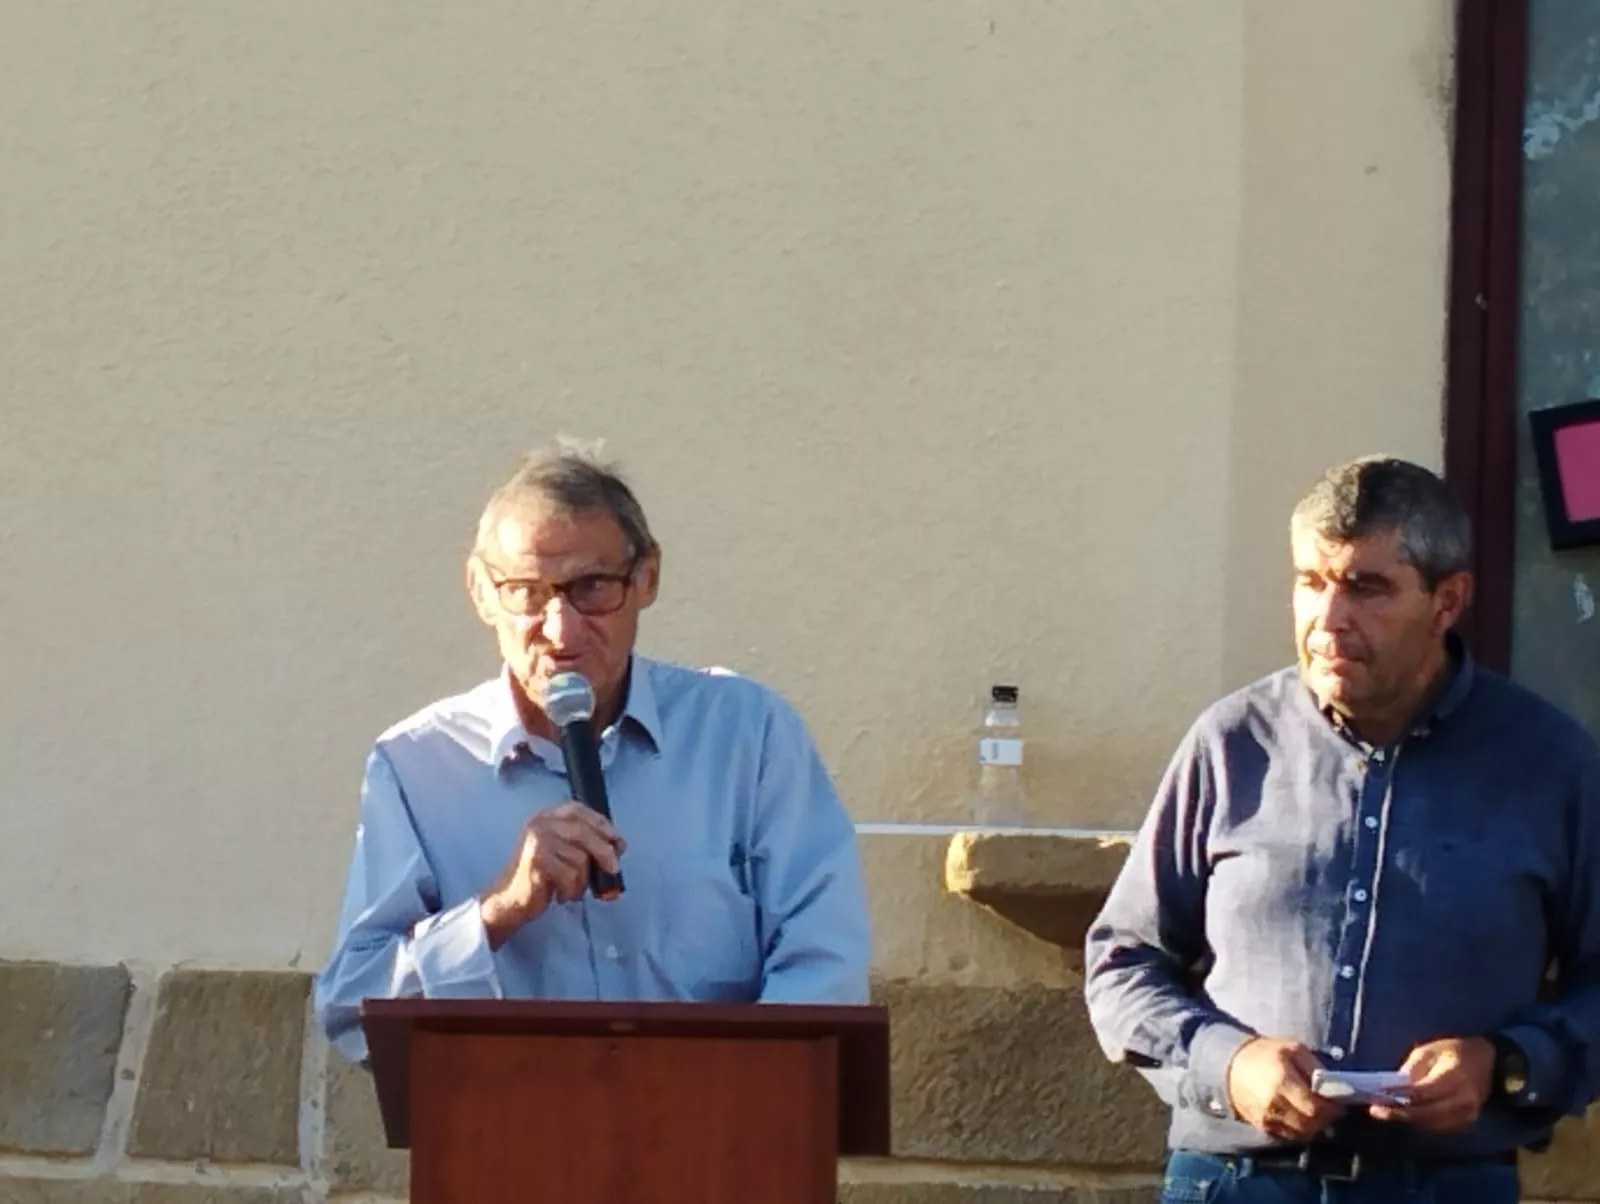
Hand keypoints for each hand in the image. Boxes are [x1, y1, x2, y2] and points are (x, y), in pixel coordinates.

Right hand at [478, 803, 623, 947]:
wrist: (508, 900)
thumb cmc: (539, 878)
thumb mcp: (562, 852)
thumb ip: (584, 843)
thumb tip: (617, 845)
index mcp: (545, 816)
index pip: (578, 810)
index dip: (601, 823)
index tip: (618, 840)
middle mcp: (539, 823)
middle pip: (583, 832)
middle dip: (604, 851)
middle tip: (614, 868)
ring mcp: (536, 840)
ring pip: (580, 857)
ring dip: (581, 880)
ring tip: (570, 888)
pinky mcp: (536, 860)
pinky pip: (570, 874)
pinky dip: (571, 889)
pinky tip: (560, 894)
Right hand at [1225, 1036, 1344, 1140]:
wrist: (1231, 1064)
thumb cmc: (1266, 1053)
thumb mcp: (1293, 1048)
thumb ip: (1314, 1067)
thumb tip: (1335, 1086)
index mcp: (1282, 1081)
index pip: (1315, 1107)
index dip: (1332, 1109)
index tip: (1339, 1103)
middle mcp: (1273, 1103)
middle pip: (1310, 1123)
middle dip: (1325, 1118)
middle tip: (1330, 1109)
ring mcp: (1266, 1117)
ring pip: (1301, 1132)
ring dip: (1314, 1125)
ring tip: (1316, 1112)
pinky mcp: (1262, 1125)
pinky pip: (1289, 1134)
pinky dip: (1300, 1128)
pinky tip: (1301, 1115)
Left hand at [1370, 1037, 1493, 1131]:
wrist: (1486, 1060)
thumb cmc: (1453, 1051)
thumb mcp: (1429, 1050)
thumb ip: (1412, 1068)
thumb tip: (1395, 1087)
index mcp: (1456, 1076)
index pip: (1424, 1091)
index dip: (1400, 1095)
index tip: (1378, 1094)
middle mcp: (1465, 1099)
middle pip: (1427, 1112)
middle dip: (1400, 1113)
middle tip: (1376, 1111)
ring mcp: (1468, 1114)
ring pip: (1432, 1123)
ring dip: (1407, 1120)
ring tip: (1384, 1114)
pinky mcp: (1467, 1121)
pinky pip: (1439, 1126)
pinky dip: (1420, 1123)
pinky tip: (1403, 1116)